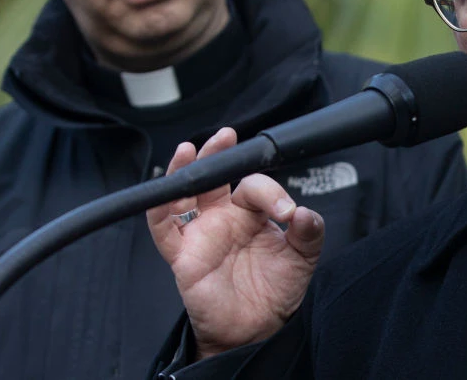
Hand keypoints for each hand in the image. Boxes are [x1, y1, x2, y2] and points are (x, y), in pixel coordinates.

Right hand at [147, 128, 324, 358]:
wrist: (257, 330)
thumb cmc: (275, 290)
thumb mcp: (302, 258)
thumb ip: (308, 233)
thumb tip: (304, 212)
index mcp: (251, 213)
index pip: (253, 186)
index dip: (270, 192)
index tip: (287, 211)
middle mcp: (223, 217)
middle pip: (214, 176)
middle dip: (218, 152)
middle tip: (227, 136)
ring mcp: (200, 233)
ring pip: (184, 193)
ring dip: (184, 169)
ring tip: (190, 150)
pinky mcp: (182, 255)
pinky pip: (162, 228)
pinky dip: (157, 208)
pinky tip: (163, 190)